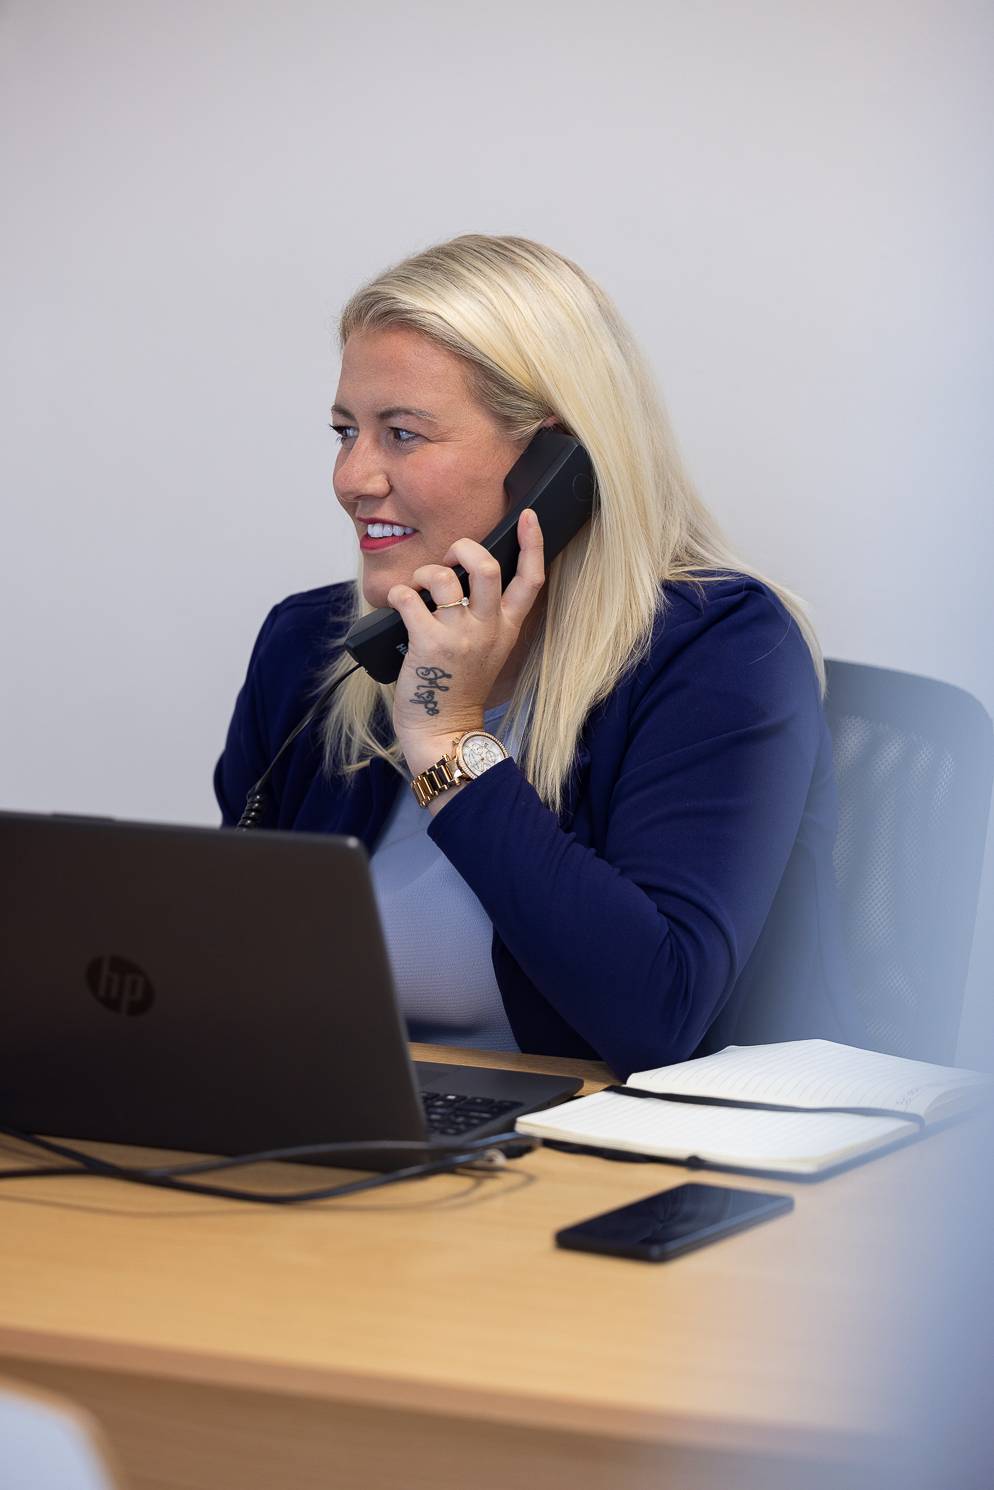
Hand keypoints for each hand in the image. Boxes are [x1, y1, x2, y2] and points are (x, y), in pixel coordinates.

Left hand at [386, 509, 544, 776]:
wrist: (444, 731)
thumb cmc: (458, 690)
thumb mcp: (488, 652)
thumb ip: (484, 618)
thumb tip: (459, 579)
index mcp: (507, 628)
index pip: (531, 579)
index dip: (532, 542)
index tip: (528, 516)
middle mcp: (488, 628)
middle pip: (487, 566)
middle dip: (464, 547)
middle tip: (449, 556)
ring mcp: (460, 636)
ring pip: (442, 577)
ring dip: (423, 573)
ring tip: (416, 588)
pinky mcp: (429, 643)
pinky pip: (409, 597)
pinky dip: (398, 594)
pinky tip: (397, 605)